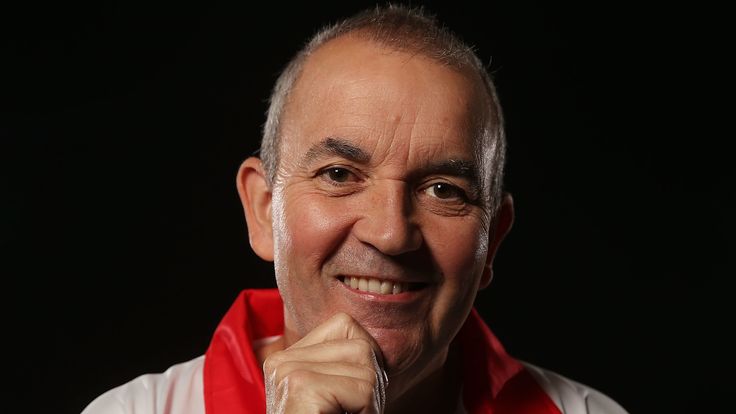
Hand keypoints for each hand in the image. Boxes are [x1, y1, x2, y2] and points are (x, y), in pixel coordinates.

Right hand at [263, 313, 388, 413]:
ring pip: (367, 368)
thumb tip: (373, 344)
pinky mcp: (300, 386)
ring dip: (369, 401)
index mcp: (286, 357)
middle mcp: (281, 360)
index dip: (364, 359)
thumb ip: (342, 364)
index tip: (353, 394)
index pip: (345, 324)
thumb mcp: (332, 392)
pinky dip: (366, 411)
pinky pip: (364, 390)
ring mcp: (287, 371)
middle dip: (369, 383)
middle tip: (352, 409)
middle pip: (361, 346)